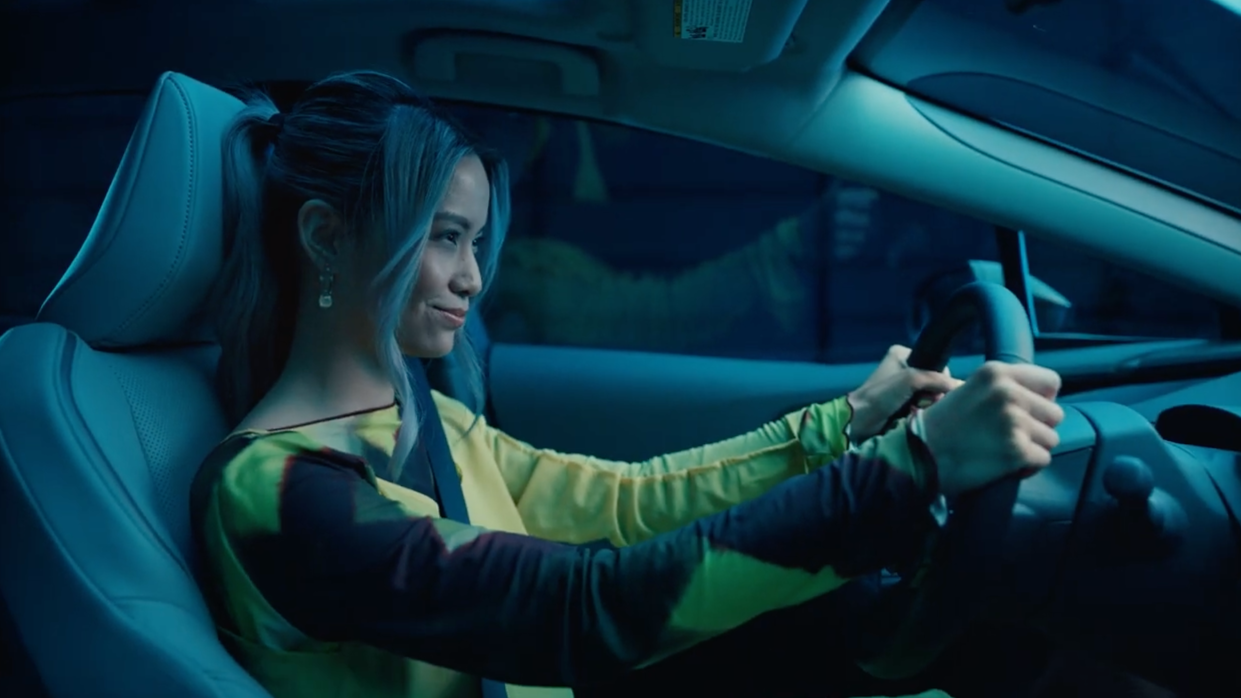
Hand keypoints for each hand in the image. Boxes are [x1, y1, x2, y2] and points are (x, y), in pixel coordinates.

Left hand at [848, 345, 962, 443]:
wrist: (861, 419)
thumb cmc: (883, 394)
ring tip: (922, 410)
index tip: (936, 391)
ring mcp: (901, 386)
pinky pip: (921, 404)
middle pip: (933, 380)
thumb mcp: (911, 379)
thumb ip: (937, 380)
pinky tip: (918, 415)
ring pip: (929, 394)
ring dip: (929, 403)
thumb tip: (961, 386)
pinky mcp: (901, 402)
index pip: (935, 363)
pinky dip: (922, 410)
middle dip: (934, 393)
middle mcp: (902, 366)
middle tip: (928, 402)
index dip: (940, 377)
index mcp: (902, 353)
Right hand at [920, 362, 1064, 497]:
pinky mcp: (1017, 450)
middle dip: (1038, 427)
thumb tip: (1037, 398)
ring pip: (1051, 439)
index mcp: (996, 373)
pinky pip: (1043, 459)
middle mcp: (1009, 393)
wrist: (919, 455)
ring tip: (1004, 449)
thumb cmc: (942, 425)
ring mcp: (1014, 422)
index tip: (1027, 410)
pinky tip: (1005, 464)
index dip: (1043, 398)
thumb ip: (1002, 387)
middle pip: (1054, 413)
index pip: (1051, 381)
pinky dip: (1027, 466)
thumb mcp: (969, 389)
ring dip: (1032, 447)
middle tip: (1010, 434)